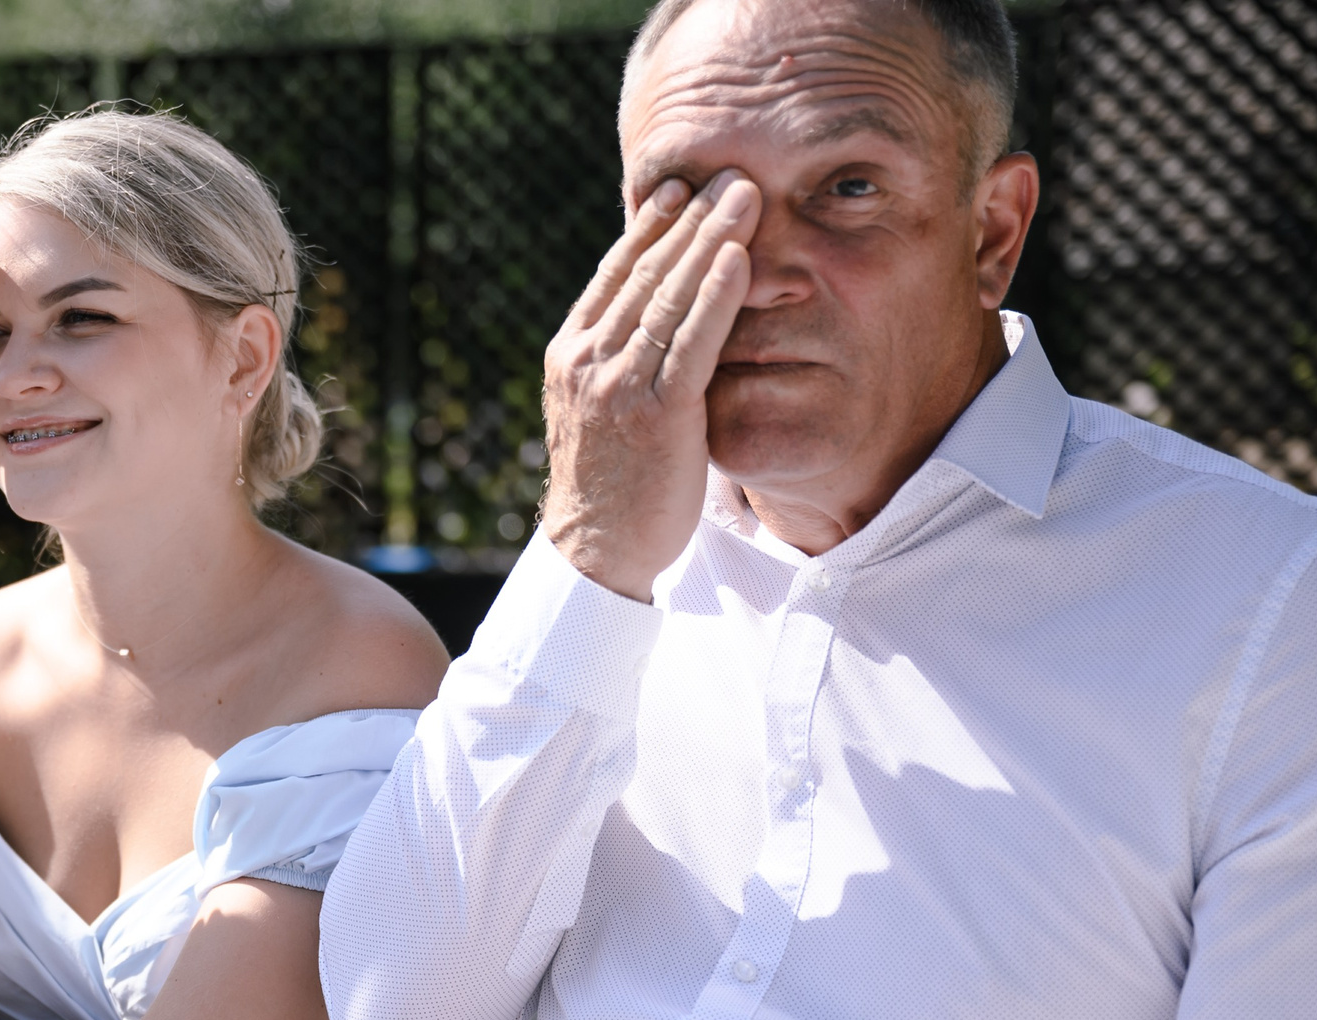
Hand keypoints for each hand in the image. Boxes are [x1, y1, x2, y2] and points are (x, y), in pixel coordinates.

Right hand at [540, 170, 761, 601]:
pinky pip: (691, 341)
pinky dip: (716, 294)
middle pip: (643, 273)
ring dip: (711, 239)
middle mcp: (587, 361)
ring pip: (668, 296)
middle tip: (729, 171)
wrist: (595, 552)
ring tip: (746, 195)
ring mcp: (618, 385)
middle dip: (689, 219)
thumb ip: (619, 362)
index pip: (613, 276)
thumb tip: (648, 322)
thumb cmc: (608, 485)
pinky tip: (740, 258)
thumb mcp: (600, 412)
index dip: (648, 229)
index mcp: (570, 355)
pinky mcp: (655, 413)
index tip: (679, 190)